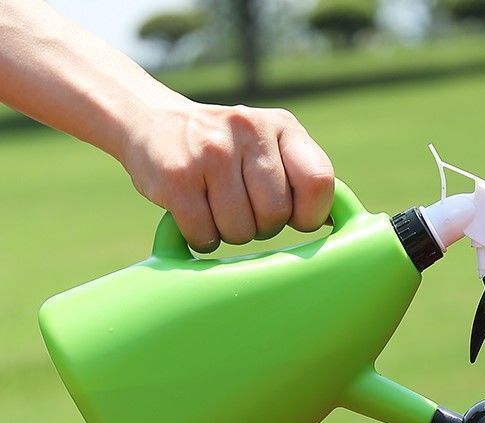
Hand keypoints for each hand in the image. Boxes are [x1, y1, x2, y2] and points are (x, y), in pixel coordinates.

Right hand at [121, 101, 334, 252]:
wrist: (149, 120)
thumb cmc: (224, 148)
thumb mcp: (268, 145)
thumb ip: (300, 176)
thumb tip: (333, 222)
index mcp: (281, 126)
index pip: (318, 182)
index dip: (309, 214)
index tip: (294, 218)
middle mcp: (248, 130)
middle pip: (276, 216)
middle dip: (262, 226)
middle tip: (242, 208)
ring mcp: (211, 152)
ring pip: (241, 231)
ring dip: (230, 232)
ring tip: (216, 206)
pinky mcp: (177, 177)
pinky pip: (205, 236)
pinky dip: (201, 237)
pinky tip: (193, 214)